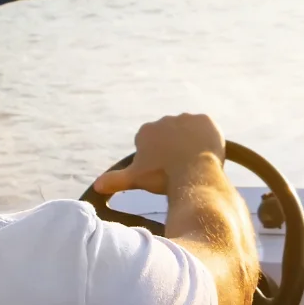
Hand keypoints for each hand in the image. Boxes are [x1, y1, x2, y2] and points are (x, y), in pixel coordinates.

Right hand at [92, 113, 225, 195]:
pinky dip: (207, 137)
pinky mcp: (205, 120)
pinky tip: (206, 152)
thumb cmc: (162, 177)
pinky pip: (206, 127)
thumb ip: (115, 180)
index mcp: (146, 131)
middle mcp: (164, 120)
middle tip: (180, 168)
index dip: (158, 159)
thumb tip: (96, 186)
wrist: (193, 174)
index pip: (151, 144)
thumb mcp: (136, 178)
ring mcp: (186, 118)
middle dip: (173, 149)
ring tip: (194, 162)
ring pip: (188, 131)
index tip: (164, 170)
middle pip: (170, 136)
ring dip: (190, 142)